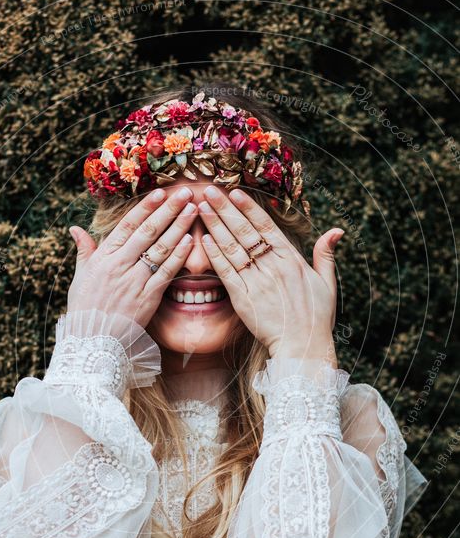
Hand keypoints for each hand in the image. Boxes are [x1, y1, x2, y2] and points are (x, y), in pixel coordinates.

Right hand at [67, 186, 196, 327]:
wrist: (92, 341)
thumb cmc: (85, 309)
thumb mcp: (80, 277)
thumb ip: (84, 251)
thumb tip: (75, 229)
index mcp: (103, 257)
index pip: (127, 225)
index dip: (145, 207)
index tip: (160, 191)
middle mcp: (119, 265)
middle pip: (148, 232)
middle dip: (168, 210)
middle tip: (185, 193)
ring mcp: (134, 281)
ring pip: (160, 249)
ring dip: (179, 228)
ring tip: (193, 210)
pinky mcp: (147, 298)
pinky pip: (165, 274)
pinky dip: (178, 257)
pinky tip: (190, 242)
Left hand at [197, 186, 343, 366]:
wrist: (303, 347)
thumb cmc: (316, 317)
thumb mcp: (327, 283)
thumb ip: (326, 254)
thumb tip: (336, 231)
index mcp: (291, 259)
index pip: (266, 226)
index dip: (248, 208)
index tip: (233, 192)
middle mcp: (273, 266)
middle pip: (244, 231)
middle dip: (224, 209)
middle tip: (208, 190)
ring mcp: (257, 282)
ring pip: (232, 248)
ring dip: (214, 226)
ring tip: (200, 208)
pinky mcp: (244, 299)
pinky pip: (226, 273)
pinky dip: (215, 256)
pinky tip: (203, 240)